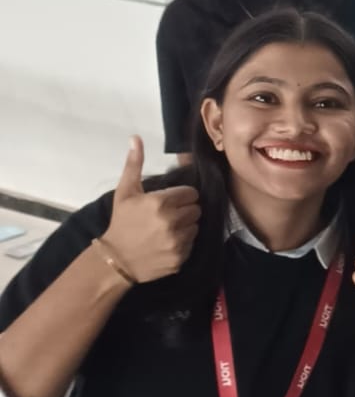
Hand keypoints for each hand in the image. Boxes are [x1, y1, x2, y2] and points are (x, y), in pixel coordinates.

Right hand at [98, 136, 200, 282]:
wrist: (116, 259)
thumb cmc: (122, 222)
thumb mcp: (125, 192)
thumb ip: (134, 165)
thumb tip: (136, 138)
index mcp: (160, 203)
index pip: (191, 193)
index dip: (182, 196)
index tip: (171, 201)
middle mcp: (171, 221)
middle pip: (196, 209)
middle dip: (185, 210)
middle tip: (169, 215)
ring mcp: (177, 241)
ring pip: (196, 226)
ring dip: (186, 226)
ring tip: (168, 228)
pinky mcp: (180, 257)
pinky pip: (192, 244)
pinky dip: (184, 242)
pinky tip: (168, 242)